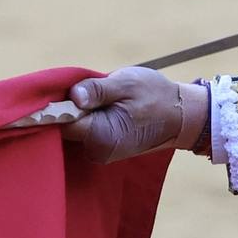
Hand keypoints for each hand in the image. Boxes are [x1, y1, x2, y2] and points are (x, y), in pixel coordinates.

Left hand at [61, 67, 202, 162]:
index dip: (57, 105)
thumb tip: (73, 96)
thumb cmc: (156, 96)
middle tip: (90, 89)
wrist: (180, 116)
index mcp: (100, 135)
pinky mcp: (103, 150)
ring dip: (82, 112)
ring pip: (75, 129)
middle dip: (71, 106)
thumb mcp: (127, 83)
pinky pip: (85, 132)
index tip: (62, 89)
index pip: (61, 122)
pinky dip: (89, 119)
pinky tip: (104, 109)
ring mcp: (100, 153)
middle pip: (65, 127)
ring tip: (102, 99)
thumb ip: (98, 90)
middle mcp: (97, 151)